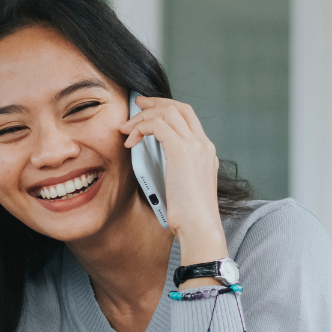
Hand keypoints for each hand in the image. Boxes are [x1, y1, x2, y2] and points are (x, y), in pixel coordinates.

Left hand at [119, 96, 228, 268]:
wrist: (200, 228)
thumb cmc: (189, 217)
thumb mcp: (184, 187)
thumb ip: (176, 170)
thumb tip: (155, 163)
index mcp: (206, 151)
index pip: (188, 118)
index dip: (167, 108)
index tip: (148, 110)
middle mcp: (203, 144)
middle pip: (180, 107)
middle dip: (155, 103)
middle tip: (136, 105)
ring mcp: (195, 146)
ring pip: (167, 112)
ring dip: (142, 117)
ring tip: (126, 129)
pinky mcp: (181, 151)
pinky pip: (157, 125)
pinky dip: (140, 128)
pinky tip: (130, 142)